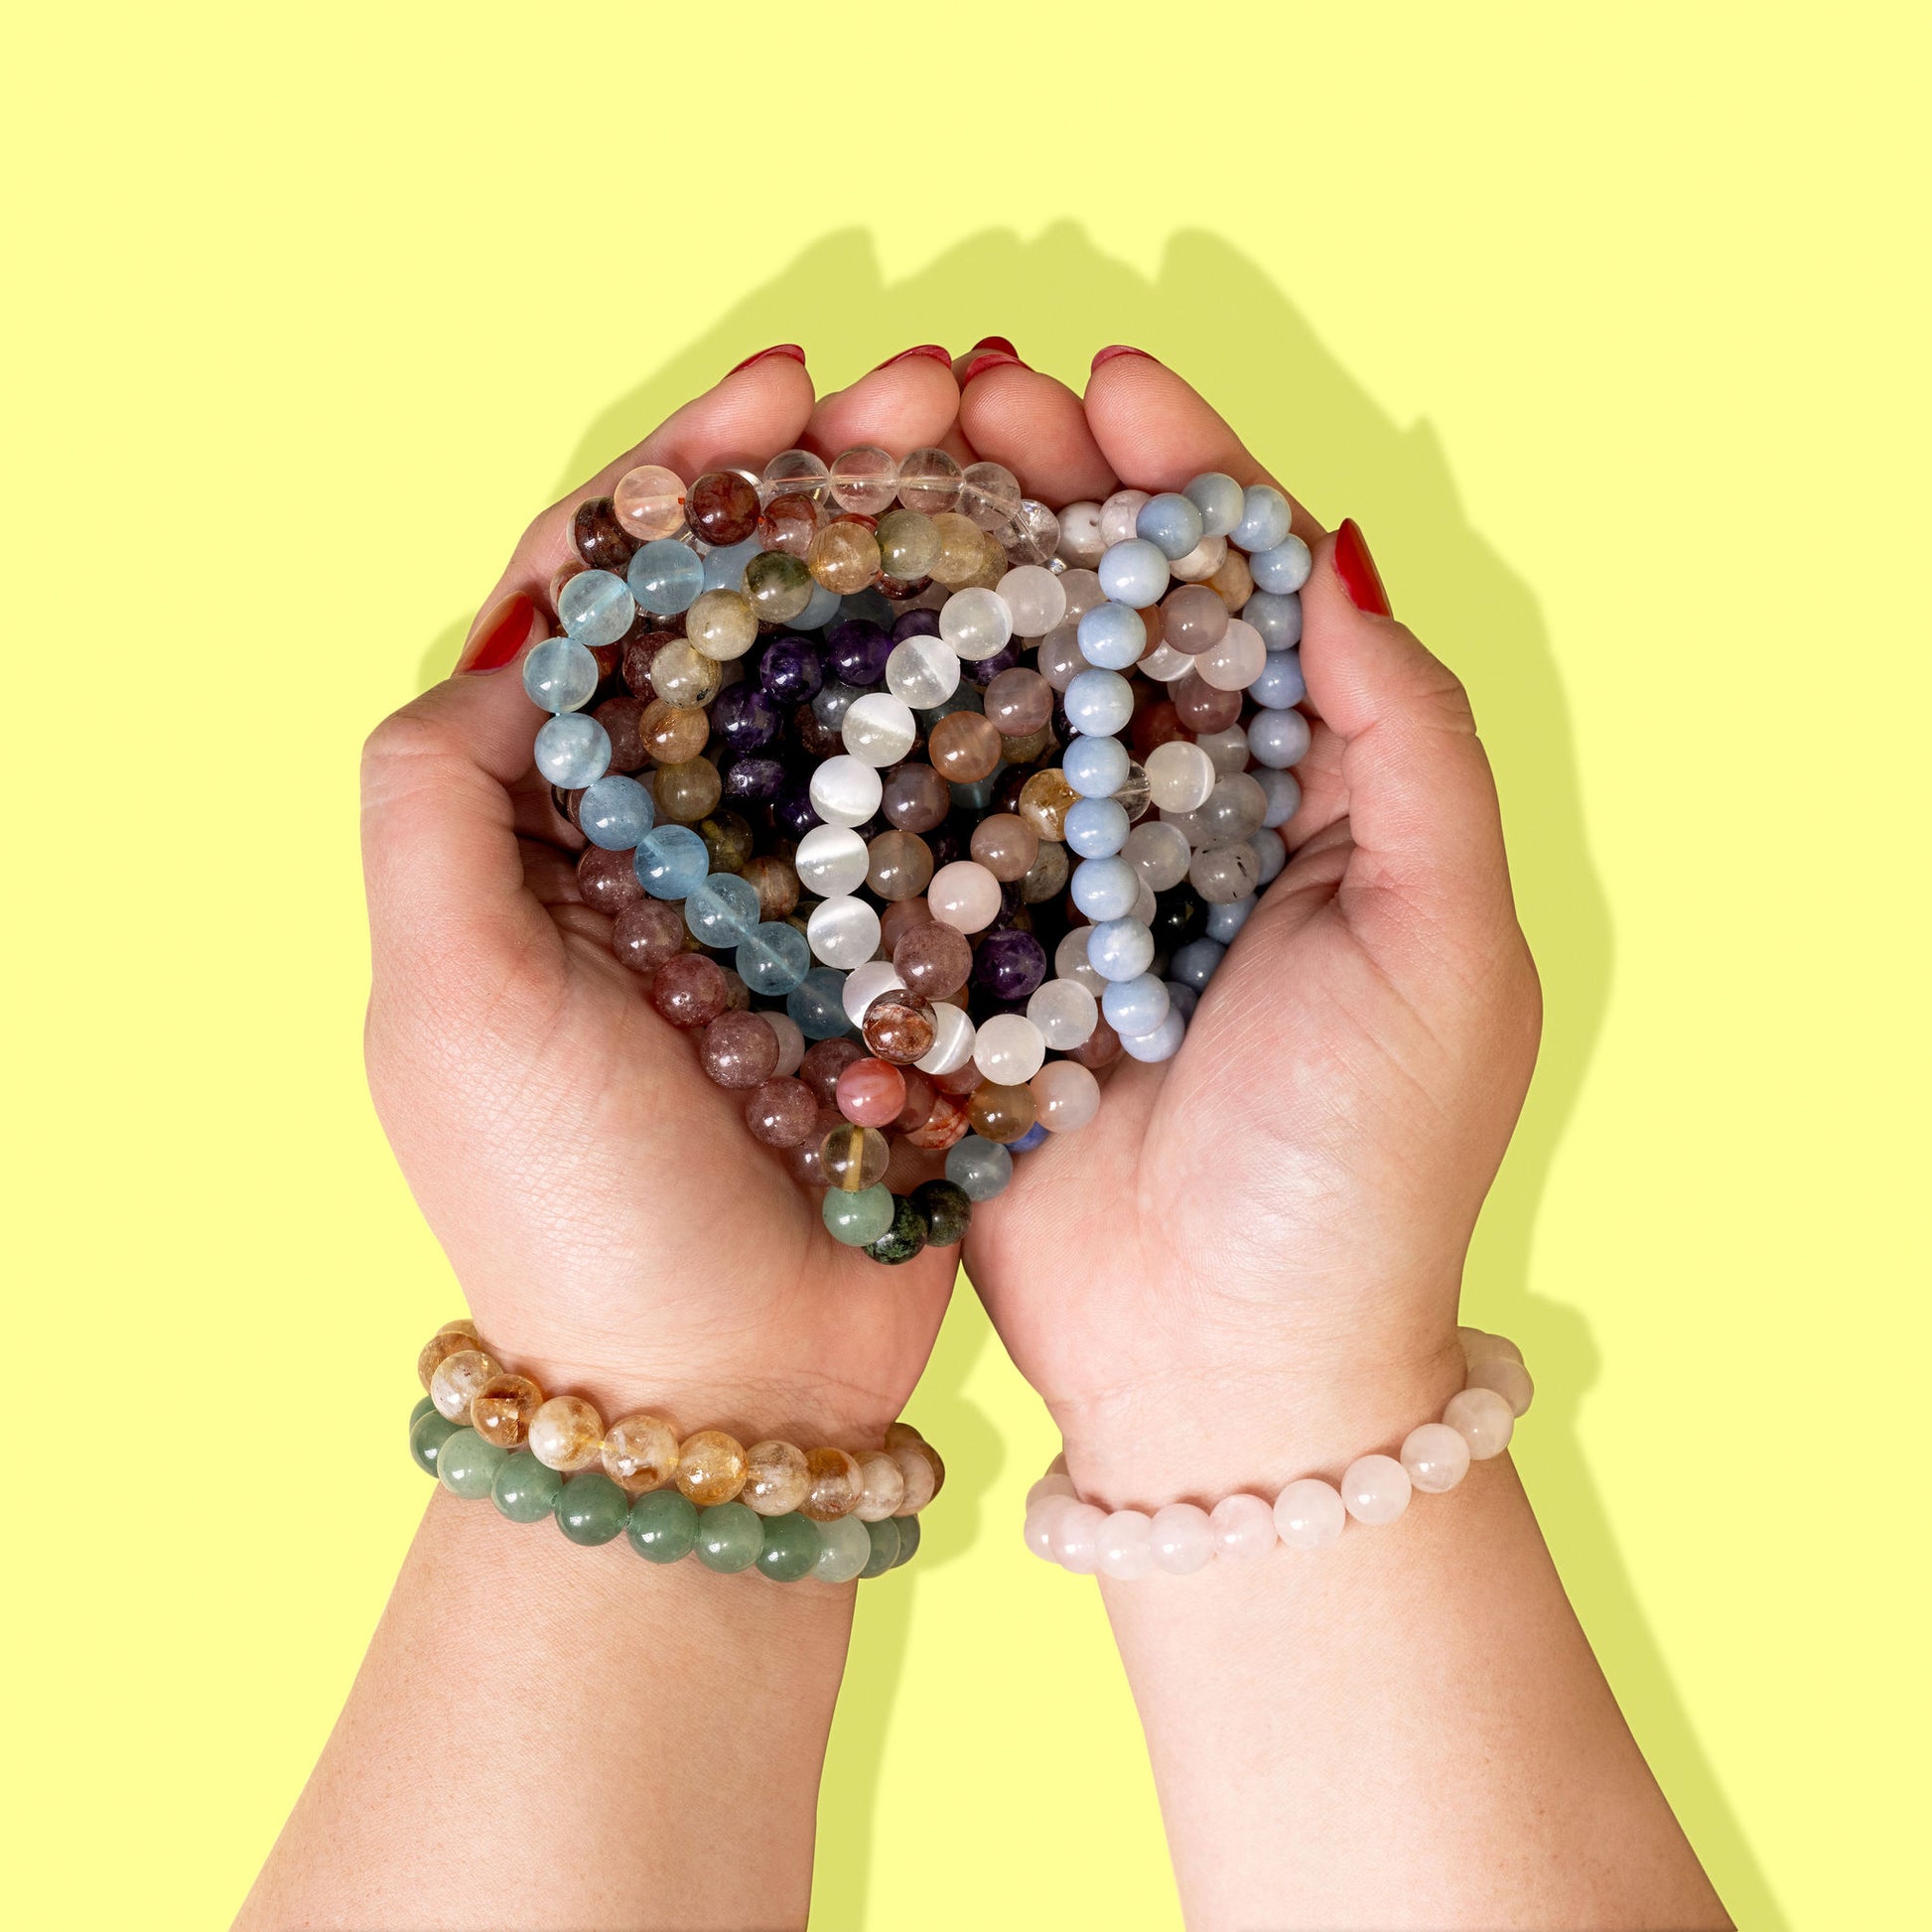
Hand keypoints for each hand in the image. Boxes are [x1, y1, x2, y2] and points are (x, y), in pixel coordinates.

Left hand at [360, 347, 971, 1438]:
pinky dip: (990, 714)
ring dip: (925, 575)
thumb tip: (508, 650)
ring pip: (852, 691)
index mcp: (543, 830)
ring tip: (1022, 476)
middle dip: (832, 492)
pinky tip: (1062, 636)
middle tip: (944, 401)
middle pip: (742, 620)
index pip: (594, 604)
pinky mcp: (892, 951)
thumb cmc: (571, 1209)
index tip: (784, 400)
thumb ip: (429, 808)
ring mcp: (788, 893)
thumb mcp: (453, 1007)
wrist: (726, 1387)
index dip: (682, 486)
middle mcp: (664, 842)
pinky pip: (938, 802)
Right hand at [952, 352, 1541, 1494]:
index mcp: (1308, 800)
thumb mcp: (1448, 951)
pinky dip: (867, 729)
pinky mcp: (962, 965)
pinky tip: (808, 635)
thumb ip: (1413, 749)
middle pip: (1101, 618)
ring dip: (937, 579)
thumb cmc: (1364, 1168)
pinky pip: (909, 823)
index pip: (1242, 598)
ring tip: (866, 471)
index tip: (1113, 387)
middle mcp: (1177, 826)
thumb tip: (1331, 559)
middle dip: (1038, 495)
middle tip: (957, 396)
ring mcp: (1057, 893)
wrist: (1229, 1373)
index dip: (1182, 480)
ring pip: (995, 697)